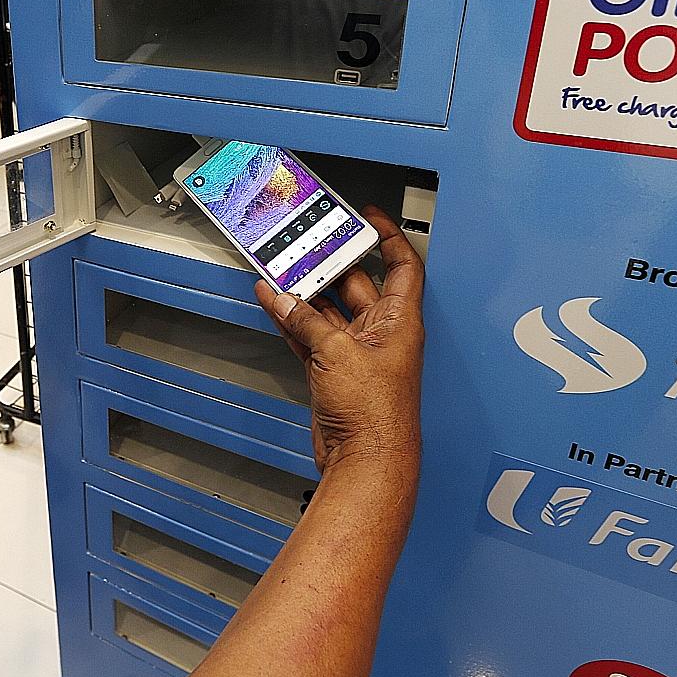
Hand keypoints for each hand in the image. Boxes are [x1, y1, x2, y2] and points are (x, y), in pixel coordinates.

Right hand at [254, 206, 423, 473]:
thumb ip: (307, 321)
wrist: (364, 460)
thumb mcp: (338, 352)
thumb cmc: (377, 414)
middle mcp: (381, 333)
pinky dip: (292, 321)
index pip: (402, 265)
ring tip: (281, 270)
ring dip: (304, 294)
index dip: (389, 236)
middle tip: (306, 243)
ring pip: (327, 310)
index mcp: (400, 321)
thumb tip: (285, 298)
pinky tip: (274, 304)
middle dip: (330, 265)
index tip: (370, 216)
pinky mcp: (332, 370)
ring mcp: (355, 352)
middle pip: (355, 284)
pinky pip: (310, 334)